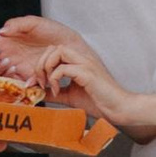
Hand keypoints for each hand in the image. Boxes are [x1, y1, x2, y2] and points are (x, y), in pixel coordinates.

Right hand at [0, 15, 67, 90]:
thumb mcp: (35, 22)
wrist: (72, 46)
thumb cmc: (54, 32)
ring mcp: (15, 72)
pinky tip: (20, 71)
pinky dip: (12, 82)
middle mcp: (6, 59)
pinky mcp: (26, 81)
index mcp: (5, 44)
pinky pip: (13, 87)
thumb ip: (16, 24)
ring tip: (10, 61)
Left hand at [0, 16, 142, 133]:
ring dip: (47, 68)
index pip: (53, 50)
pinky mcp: (87, 73)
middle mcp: (81, 58)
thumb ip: (55, 91)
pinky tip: (59, 92)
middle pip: (53, 47)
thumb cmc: (99, 102)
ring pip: (58, 51)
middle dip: (41, 64)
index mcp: (78, 62)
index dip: (41, 64)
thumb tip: (39, 92)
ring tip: (48, 84)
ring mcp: (85, 63)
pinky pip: (64, 68)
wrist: (118, 109)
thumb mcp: (70, 96)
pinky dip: (55, 80)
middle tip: (40, 82)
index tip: (37, 83)